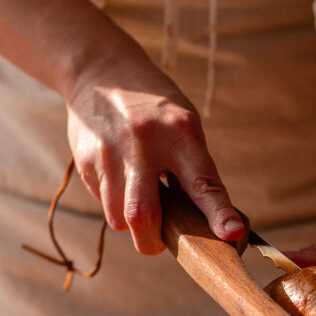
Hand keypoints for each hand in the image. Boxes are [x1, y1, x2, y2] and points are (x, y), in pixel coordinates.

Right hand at [65, 49, 242, 254]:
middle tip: (158, 244)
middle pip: (142, 214)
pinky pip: (102, 201)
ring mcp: (110, 153)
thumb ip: (194, 169)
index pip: (202, 181)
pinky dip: (114, 202)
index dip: (217, 212)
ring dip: (131, 222)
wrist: (100, 71)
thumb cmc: (155, 109)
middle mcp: (143, 143)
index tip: (230, 234)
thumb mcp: (184, 126)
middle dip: (151, 241)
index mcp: (180, 132)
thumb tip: (206, 223)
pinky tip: (119, 178)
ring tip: (139, 198)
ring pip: (118, 217)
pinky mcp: (85, 159)